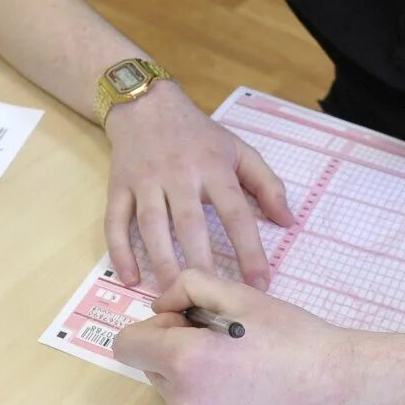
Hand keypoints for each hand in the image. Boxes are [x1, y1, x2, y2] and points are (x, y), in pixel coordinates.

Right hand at [103, 83, 292, 289]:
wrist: (145, 105)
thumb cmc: (197, 134)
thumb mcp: (238, 149)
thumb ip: (266, 184)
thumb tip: (289, 221)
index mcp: (212, 167)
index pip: (235, 212)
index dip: (249, 249)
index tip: (260, 282)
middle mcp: (178, 175)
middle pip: (190, 223)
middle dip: (201, 262)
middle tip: (211, 299)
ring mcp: (145, 181)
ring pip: (152, 225)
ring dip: (161, 261)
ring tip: (172, 295)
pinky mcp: (118, 186)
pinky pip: (115, 221)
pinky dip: (119, 250)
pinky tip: (129, 278)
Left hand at [113, 269, 360, 404]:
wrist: (337, 389)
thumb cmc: (292, 337)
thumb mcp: (239, 294)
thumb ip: (185, 287)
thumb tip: (160, 308)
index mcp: (184, 361)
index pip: (126, 345)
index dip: (154, 326)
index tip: (189, 321)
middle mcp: (183, 401)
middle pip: (150, 366)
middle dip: (174, 347)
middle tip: (223, 336)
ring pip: (173, 389)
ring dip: (192, 372)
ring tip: (241, 362)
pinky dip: (209, 396)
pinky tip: (249, 386)